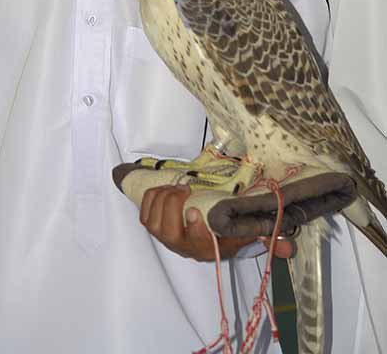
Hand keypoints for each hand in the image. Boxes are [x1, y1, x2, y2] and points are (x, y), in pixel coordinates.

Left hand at [140, 184, 293, 260]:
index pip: (197, 244)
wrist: (204, 235)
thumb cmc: (224, 232)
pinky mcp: (154, 227)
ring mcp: (166, 238)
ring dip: (161, 201)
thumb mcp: (246, 234)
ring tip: (176, 186)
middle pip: (169, 232)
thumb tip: (289, 248)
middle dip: (172, 207)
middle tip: (184, 189)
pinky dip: (150, 200)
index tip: (194, 209)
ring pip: (154, 223)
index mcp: (206, 248)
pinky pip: (145, 215)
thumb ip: (266, 238)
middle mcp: (183, 247)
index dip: (193, 229)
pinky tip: (163, 189)